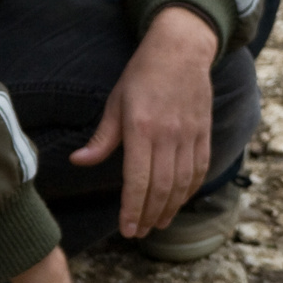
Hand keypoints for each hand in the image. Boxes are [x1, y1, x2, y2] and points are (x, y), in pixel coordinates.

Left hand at [70, 5, 217, 238]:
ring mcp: (189, 135)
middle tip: (139, 232)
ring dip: (170, 208)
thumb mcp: (116, 103)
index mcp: (141, 129)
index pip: (137, 180)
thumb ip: (102, 138)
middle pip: (161, 188)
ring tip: (158, 223)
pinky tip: (179, 201)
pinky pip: (200, 168)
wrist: (180, 50)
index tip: (127, 229)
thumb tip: (78, 162)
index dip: (132, 209)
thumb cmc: (142, 75)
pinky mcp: (203, 132)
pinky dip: (190, 190)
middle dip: (149, 215)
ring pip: (182, 183)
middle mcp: (168, 135)